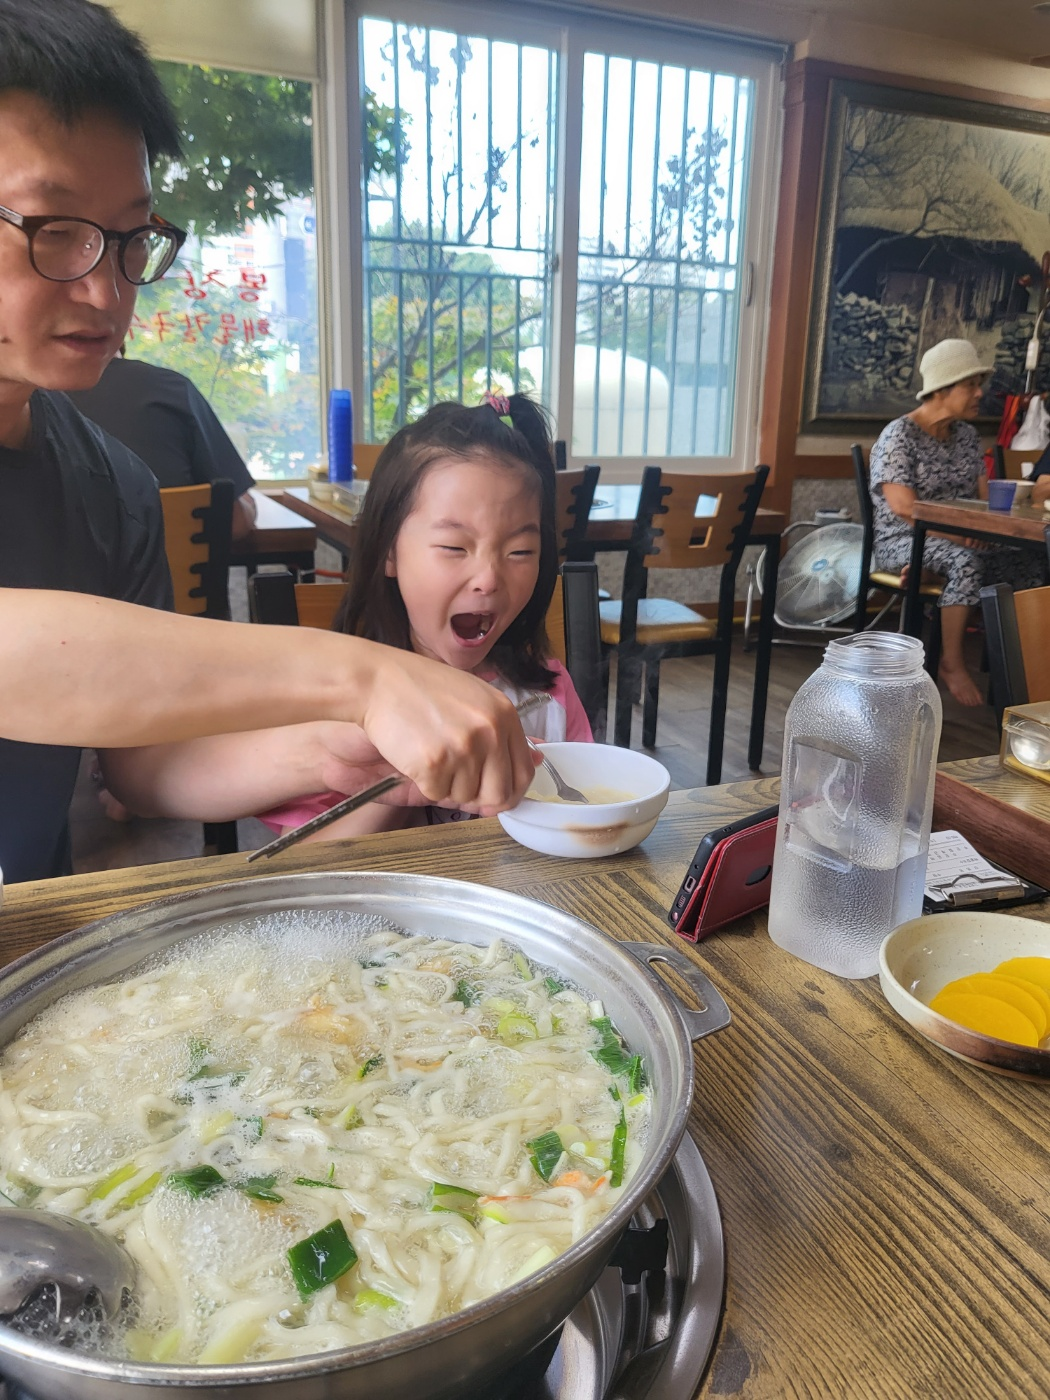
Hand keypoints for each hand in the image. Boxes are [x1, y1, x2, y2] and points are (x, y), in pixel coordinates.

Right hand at [352, 648, 537, 814]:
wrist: (378, 681)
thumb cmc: (421, 688)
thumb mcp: (474, 698)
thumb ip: (502, 730)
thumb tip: (537, 759)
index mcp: (504, 715)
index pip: (524, 772)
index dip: (508, 790)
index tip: (493, 793)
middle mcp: (490, 732)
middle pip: (499, 794)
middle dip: (478, 797)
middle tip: (456, 781)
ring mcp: (463, 748)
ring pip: (465, 797)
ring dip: (447, 786)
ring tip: (430, 754)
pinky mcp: (434, 763)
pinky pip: (436, 794)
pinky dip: (424, 783)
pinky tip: (415, 756)